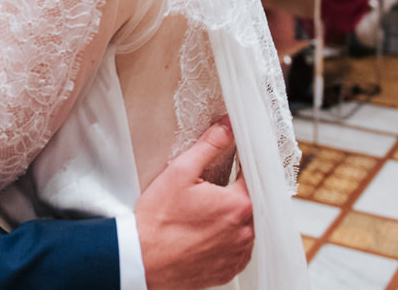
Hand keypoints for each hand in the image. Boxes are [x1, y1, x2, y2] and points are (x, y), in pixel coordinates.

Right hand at [136, 120, 253, 289]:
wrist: (142, 261)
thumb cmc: (158, 222)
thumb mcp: (180, 171)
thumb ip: (209, 146)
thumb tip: (227, 127)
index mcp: (239, 205)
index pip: (255, 176)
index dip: (245, 164)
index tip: (234, 161)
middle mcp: (245, 232)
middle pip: (252, 202)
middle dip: (237, 192)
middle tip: (213, 189)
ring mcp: (237, 254)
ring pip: (247, 227)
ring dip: (233, 217)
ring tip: (207, 212)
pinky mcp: (228, 270)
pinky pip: (238, 250)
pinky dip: (228, 239)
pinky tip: (207, 232)